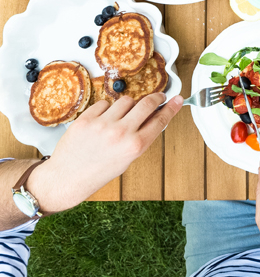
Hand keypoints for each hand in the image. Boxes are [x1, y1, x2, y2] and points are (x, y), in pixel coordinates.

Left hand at [30, 93, 180, 212]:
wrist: (66, 179)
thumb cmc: (98, 172)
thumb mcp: (128, 159)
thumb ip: (142, 137)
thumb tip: (155, 117)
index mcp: (134, 146)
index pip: (160, 120)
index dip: (171, 107)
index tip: (177, 99)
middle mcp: (120, 134)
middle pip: (146, 103)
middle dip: (155, 98)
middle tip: (157, 97)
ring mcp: (102, 125)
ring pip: (126, 101)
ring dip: (128, 106)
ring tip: (120, 117)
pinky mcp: (85, 119)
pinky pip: (103, 104)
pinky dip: (106, 109)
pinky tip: (102, 121)